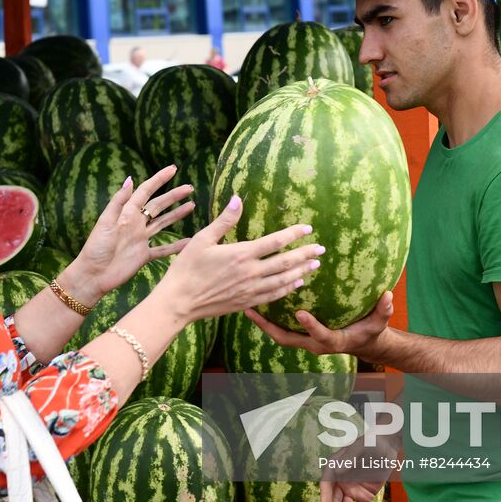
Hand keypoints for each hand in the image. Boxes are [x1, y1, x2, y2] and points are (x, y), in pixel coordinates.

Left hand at [69, 165, 194, 301]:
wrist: (93, 275)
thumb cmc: (95, 248)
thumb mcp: (105, 222)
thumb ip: (119, 202)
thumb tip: (130, 179)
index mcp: (127, 213)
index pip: (146, 191)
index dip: (159, 179)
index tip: (173, 169)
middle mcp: (136, 224)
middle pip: (158, 206)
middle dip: (173, 196)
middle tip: (189, 188)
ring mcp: (141, 239)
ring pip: (163, 223)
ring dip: (176, 214)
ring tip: (191, 205)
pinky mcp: (144, 255)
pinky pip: (163, 248)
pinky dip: (176, 245)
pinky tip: (188, 241)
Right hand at [158, 194, 322, 323]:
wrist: (179, 302)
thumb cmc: (187, 268)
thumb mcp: (202, 239)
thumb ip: (224, 220)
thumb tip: (237, 199)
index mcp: (240, 254)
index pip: (274, 242)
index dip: (293, 234)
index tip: (307, 228)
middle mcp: (250, 273)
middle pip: (285, 262)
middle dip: (305, 254)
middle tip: (321, 249)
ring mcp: (250, 290)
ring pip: (283, 280)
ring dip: (301, 271)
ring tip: (315, 264)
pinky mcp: (246, 302)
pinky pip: (273, 295)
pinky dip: (288, 288)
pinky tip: (296, 283)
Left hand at [246, 289, 395, 365]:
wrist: (364, 342)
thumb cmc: (371, 330)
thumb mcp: (380, 322)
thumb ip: (384, 310)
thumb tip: (389, 296)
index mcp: (333, 341)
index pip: (320, 336)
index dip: (311, 326)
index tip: (300, 312)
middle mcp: (314, 344)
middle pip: (287, 339)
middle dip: (268, 327)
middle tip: (252, 311)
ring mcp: (305, 341)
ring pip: (279, 334)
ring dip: (262, 322)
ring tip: (246, 306)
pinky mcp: (301, 335)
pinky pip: (281, 329)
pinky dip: (268, 319)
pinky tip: (257, 303)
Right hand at [319, 437, 392, 501]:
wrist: (387, 447)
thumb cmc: (372, 443)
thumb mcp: (361, 447)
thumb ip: (350, 458)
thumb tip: (338, 472)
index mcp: (336, 467)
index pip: (327, 483)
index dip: (325, 496)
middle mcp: (341, 481)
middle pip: (335, 499)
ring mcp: (352, 490)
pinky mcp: (364, 497)